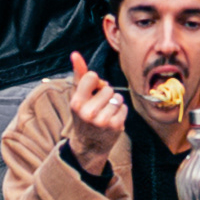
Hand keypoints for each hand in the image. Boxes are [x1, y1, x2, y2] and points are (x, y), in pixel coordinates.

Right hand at [65, 52, 126, 173]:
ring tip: (105, 112)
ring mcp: (103, 120)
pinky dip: (120, 112)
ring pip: (118, 97)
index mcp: (76, 103)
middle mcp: (88, 112)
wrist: (89, 145)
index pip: (92, 76)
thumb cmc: (83, 115)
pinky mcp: (116, 126)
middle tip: (98, 106)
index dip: (95, 82)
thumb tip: (75, 54)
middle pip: (108, 88)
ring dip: (114, 103)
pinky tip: (112, 119)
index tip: (92, 91)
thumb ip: (78, 75)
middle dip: (105, 95)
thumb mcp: (77, 97)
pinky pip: (124, 107)